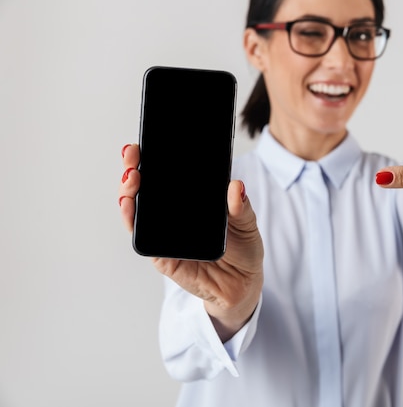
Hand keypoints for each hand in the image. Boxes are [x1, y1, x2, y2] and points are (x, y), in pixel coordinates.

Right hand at [119, 144, 263, 340]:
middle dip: (134, 168)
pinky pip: (142, 237)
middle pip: (146, 189)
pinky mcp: (162, 256)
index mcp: (193, 201)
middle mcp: (174, 215)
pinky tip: (130, 205)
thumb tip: (236, 186)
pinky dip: (133, 220)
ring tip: (131, 177)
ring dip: (128, 192)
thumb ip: (242, 207)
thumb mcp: (247, 223)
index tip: (146, 143)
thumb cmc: (243, 250)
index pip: (168, 175)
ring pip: (137, 210)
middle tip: (133, 155)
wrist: (243, 285)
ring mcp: (165, 234)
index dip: (154, 158)